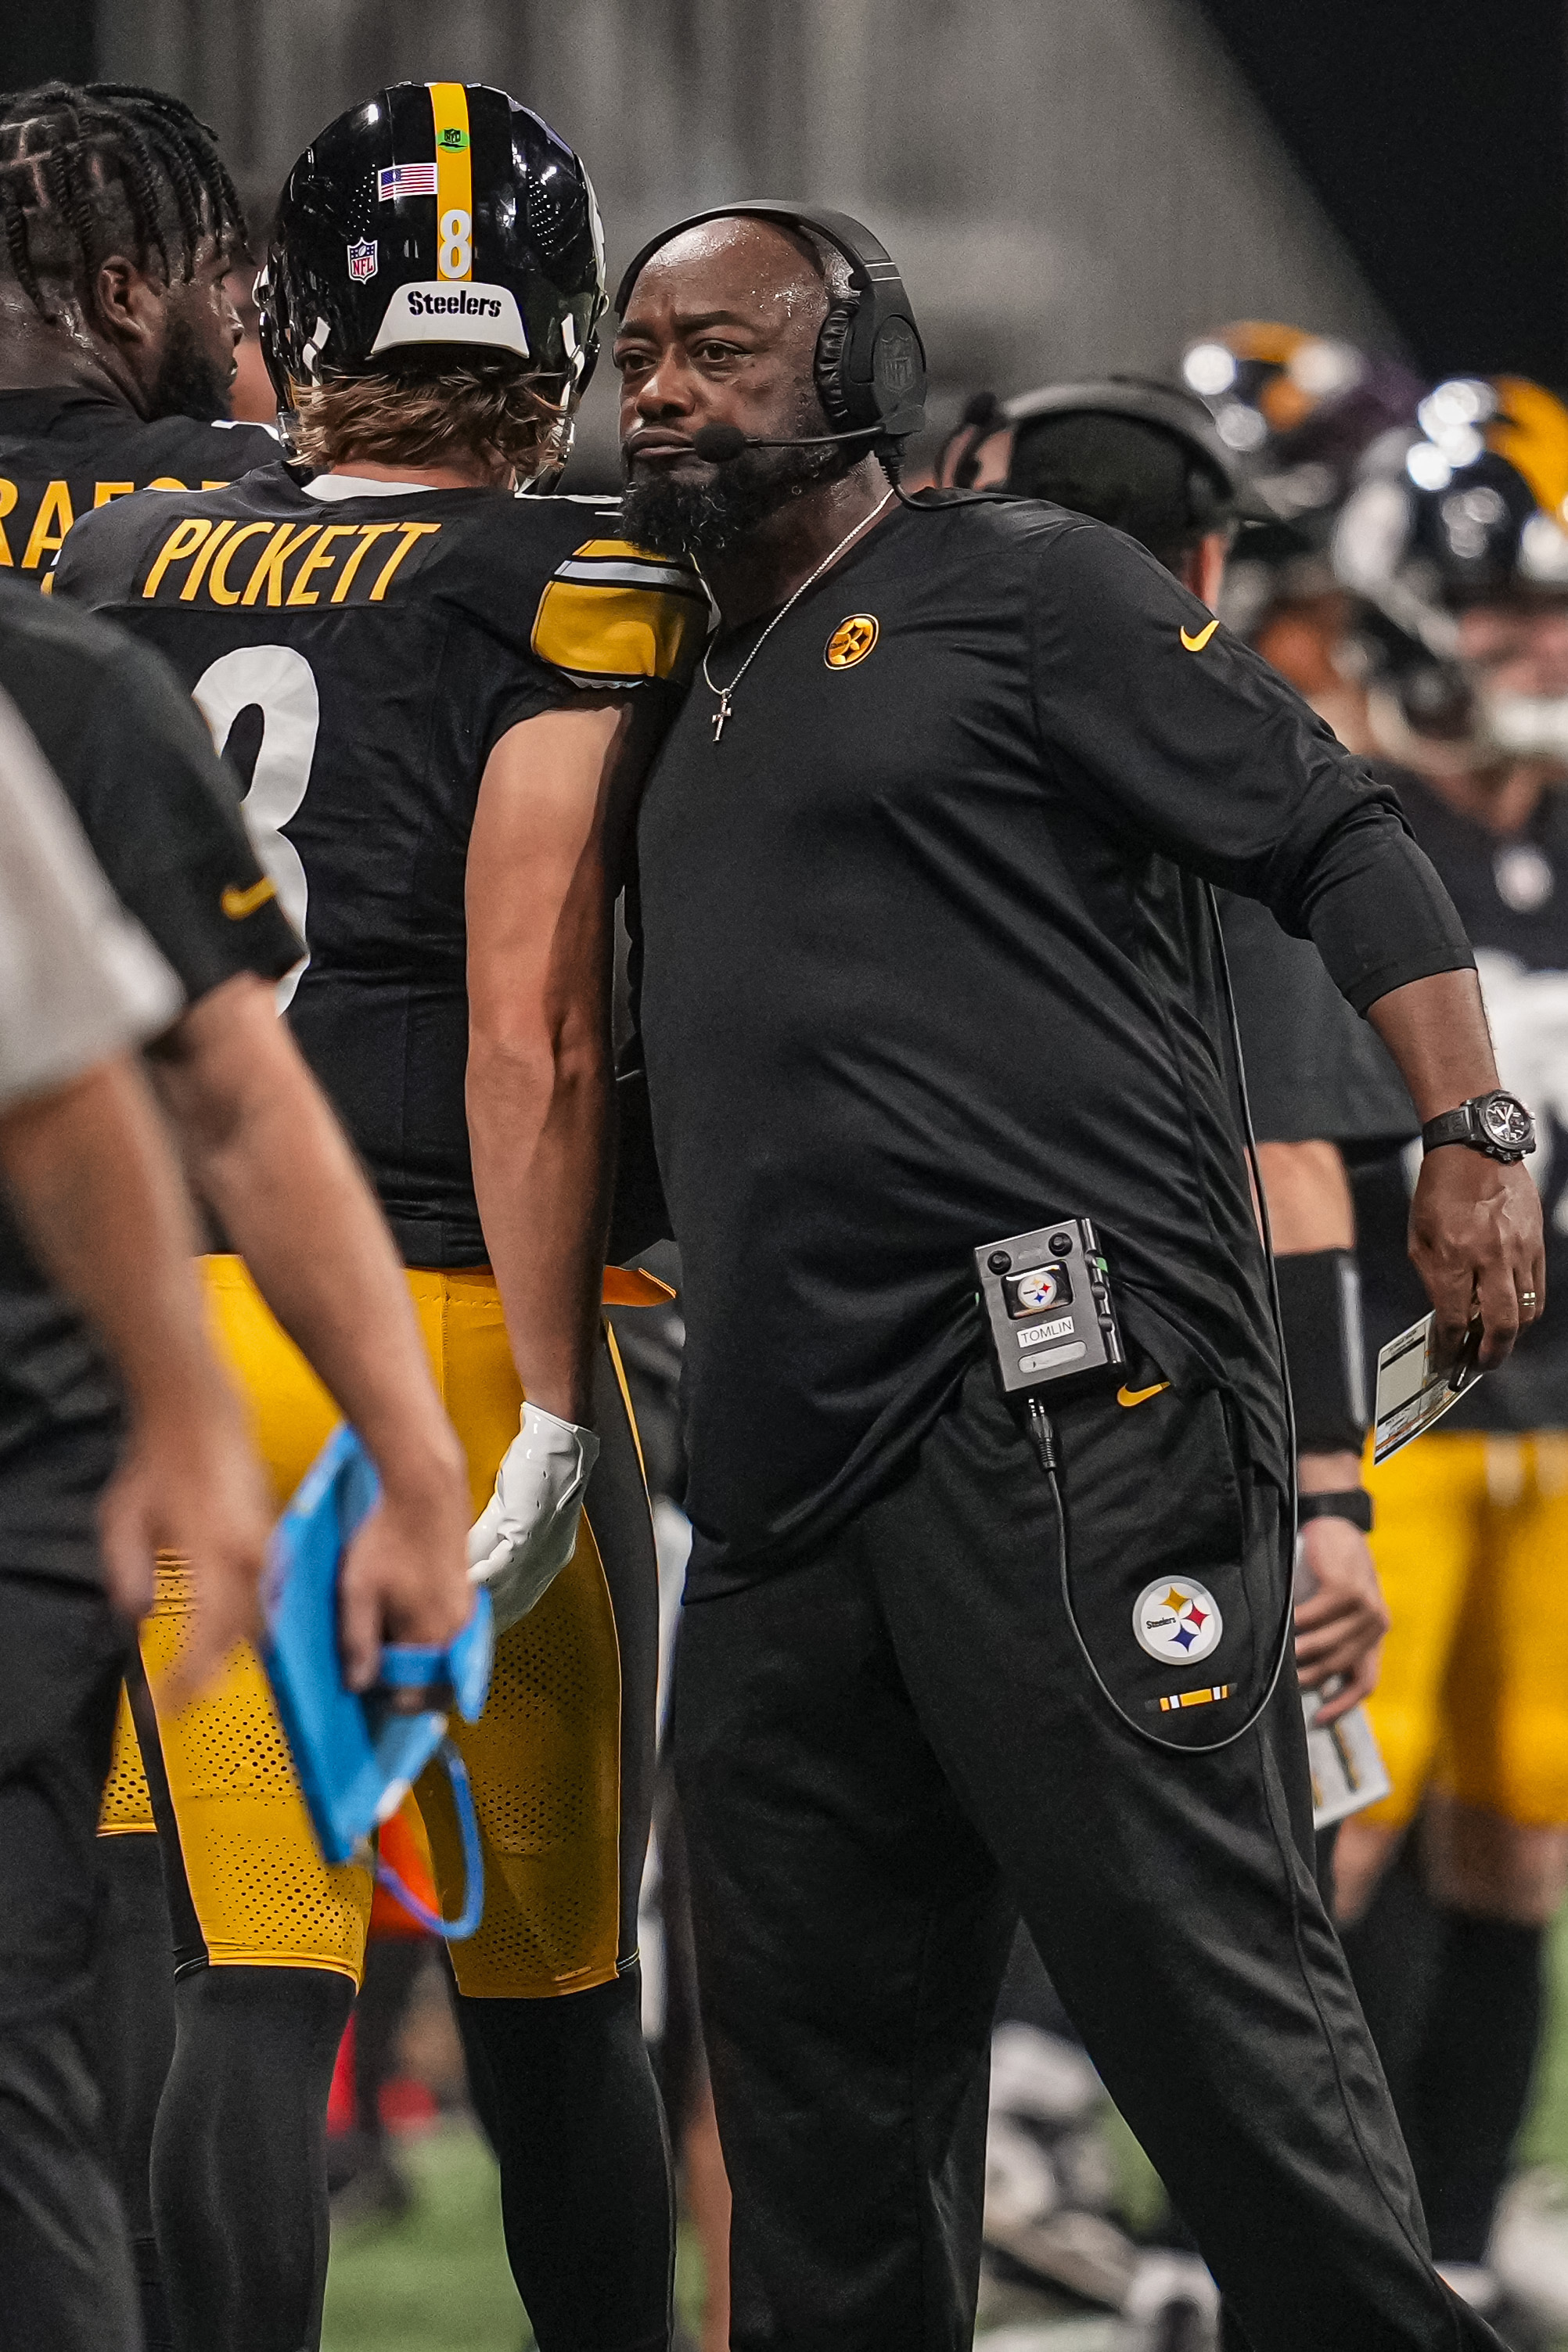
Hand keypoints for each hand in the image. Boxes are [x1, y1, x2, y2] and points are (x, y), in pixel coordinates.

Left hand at [100, 1392, 272, 1702]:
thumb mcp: (120, 1522)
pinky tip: (222, 1635)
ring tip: (199, 1677)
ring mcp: (263, 1548)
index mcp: (212, 1555)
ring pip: (256, 1619)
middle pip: (238, 1638)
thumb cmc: (156, 1465)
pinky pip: (262, 1595)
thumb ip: (127, 1575)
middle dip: (209, 1676)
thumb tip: (141, 1617)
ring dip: (228, 1652)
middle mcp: (247, 1557)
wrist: (199, 1418)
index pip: (205, 1639)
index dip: (185, 1681)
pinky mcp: (269, 1541)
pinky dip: (243, 1622)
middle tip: (178, 1701)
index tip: (164, 1708)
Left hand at [337, 1448, 473, 1695]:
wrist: (425, 1494)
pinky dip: (429, 1646)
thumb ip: (357, 1642)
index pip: (413, 1697)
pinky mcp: (467, 1600)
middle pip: (436, 1687)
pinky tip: (406, 1628)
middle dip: (407, 1689)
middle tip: (375, 1677)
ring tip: (388, 1651)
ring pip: (444, 1664)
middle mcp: (457, 1633)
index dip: (384, 1698)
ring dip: (419, 1668)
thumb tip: (356, 1685)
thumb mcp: (358, 1592)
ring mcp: (466, 1617)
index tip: (360, 1686)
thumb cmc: (388, 1539)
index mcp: (431, 1637)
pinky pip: (450, 1641)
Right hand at [468, 1402, 598, 1634]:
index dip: (496, 1616)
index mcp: (550, 1557)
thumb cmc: (536, 1468)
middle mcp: (550, 1560)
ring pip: (506, 1590)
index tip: (473, 1630)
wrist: (556, 1439)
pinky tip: (460, 1587)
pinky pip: (501, 1566)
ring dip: (476, 1603)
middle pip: (513, 1603)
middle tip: (456, 1634)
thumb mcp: (516, 1511)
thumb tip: (466, 1559)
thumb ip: (494, 1537)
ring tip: (449, 1613)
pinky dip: (479, 1579)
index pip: (520, 1599)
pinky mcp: (530, 1532)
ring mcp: (543, 1548)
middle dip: (485, 1620)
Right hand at [1294, 1514, 1389, 1725]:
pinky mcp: (1348, 1589)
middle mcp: (1377, 1624)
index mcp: (1375, 1634)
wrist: (1335, 1523)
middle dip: (1312, 1677)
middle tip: (1285, 1682)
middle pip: (1341, 1665)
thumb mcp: (1335, 1608)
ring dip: (1302, 1654)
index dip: (1344, 1705)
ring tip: (1280, 1658)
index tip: (1318, 1721)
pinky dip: (1297, 1623)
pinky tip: (1283, 1624)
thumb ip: (1329, 1635)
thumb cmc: (1327, 1568)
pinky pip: (1317, 1616)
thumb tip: (1301, 1672)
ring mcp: (1366, 1607)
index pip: (1365, 1681)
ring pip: (1329, 1644)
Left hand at [1408, 1148, 1543, 1370]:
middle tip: (1480, 1365)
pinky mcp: (1536, 1243)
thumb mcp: (1419, 1237)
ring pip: (1527, 1311)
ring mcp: (1518, 1250)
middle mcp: (1490, 1256)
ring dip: (1511, 1334)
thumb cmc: (1440, 1191)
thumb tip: (1445, 1315)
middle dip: (1491, 1354)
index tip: (1445, 1360)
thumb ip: (1433, 1279)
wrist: (1475, 1149)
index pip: (1454, 1318)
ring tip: (1495, 1342)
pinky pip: (1538, 1288)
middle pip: (1501, 1324)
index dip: (1449, 1347)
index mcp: (1454, 1255)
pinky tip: (1511, 1313)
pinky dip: (1526, 1308)